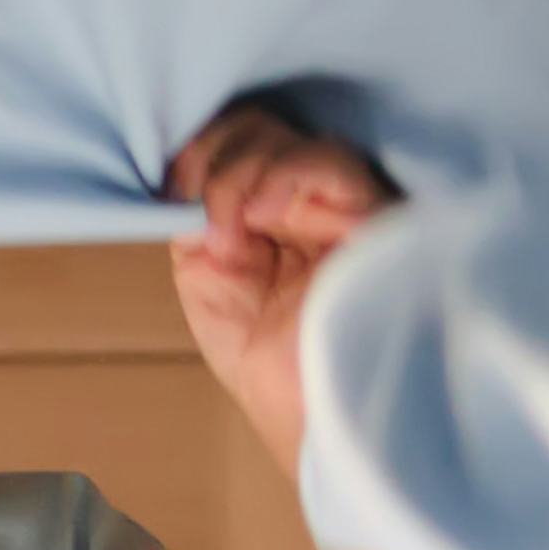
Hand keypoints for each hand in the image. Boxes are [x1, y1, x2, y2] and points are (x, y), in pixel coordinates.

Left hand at [164, 102, 394, 467]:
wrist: (321, 423)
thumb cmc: (275, 369)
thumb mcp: (211, 282)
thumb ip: (197, 218)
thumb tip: (189, 171)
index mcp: (269, 209)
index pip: (235, 137)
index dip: (197, 147)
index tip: (171, 189)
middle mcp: (309, 198)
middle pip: (257, 126)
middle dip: (211, 156)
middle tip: (198, 209)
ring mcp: (344, 204)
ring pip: (289, 138)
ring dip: (238, 175)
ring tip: (232, 235)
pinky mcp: (378, 216)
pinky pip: (330, 164)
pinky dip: (281, 178)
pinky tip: (262, 218)